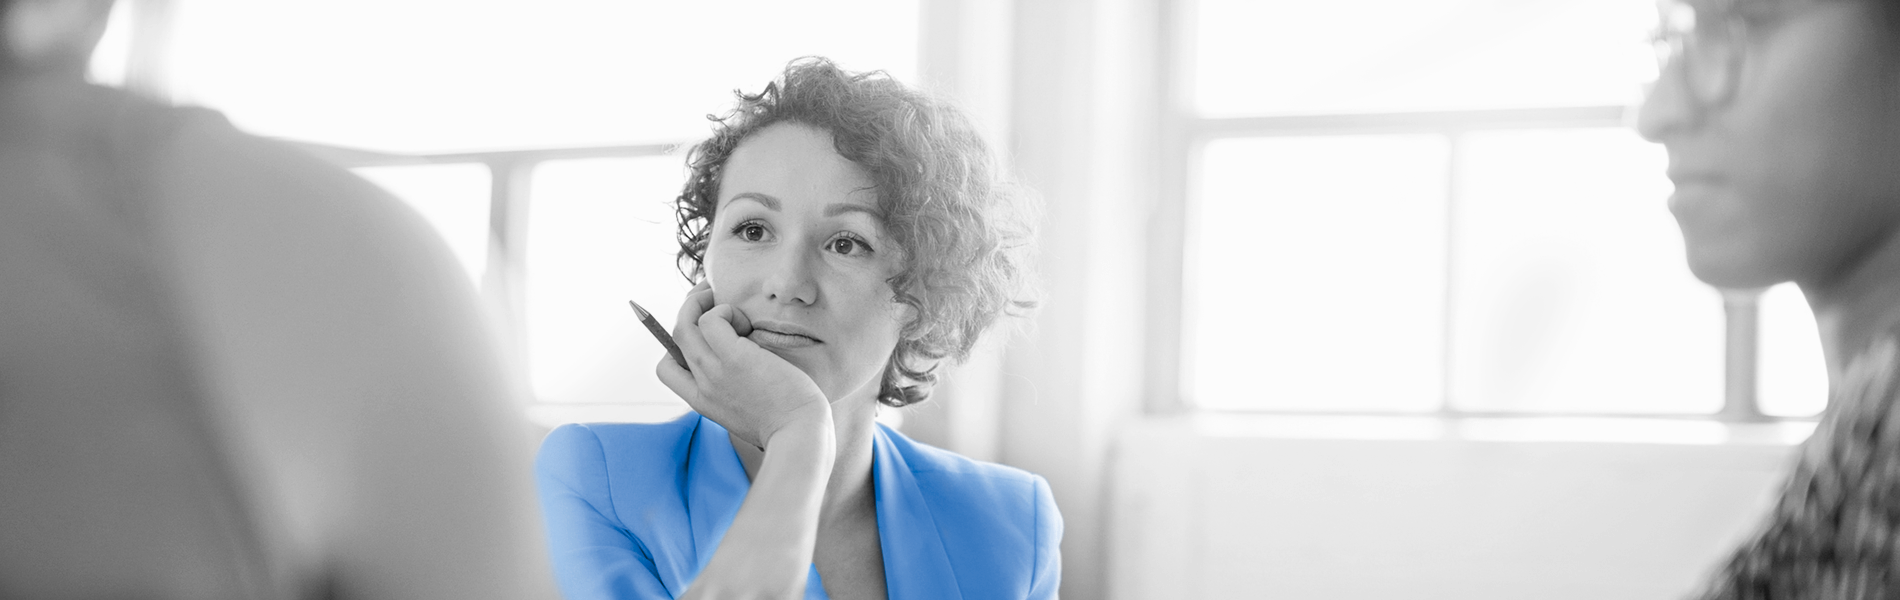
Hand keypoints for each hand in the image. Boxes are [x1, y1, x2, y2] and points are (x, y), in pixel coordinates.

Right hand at [656, 281, 831, 448]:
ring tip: (729, 303)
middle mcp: (702, 386)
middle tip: (709, 295)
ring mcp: (714, 372)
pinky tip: (747, 322)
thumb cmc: (787, 423)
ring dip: (703, 302)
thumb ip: (737, 392)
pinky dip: (726, 311)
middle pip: (674, 336)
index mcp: (702, 402)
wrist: (799, 433)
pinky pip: (712, 319)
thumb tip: (748, 369)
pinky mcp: (734, 358)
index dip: (676, 347)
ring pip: (686, 324)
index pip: (667, 369)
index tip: (701, 335)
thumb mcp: (750, 412)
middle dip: (688, 308)